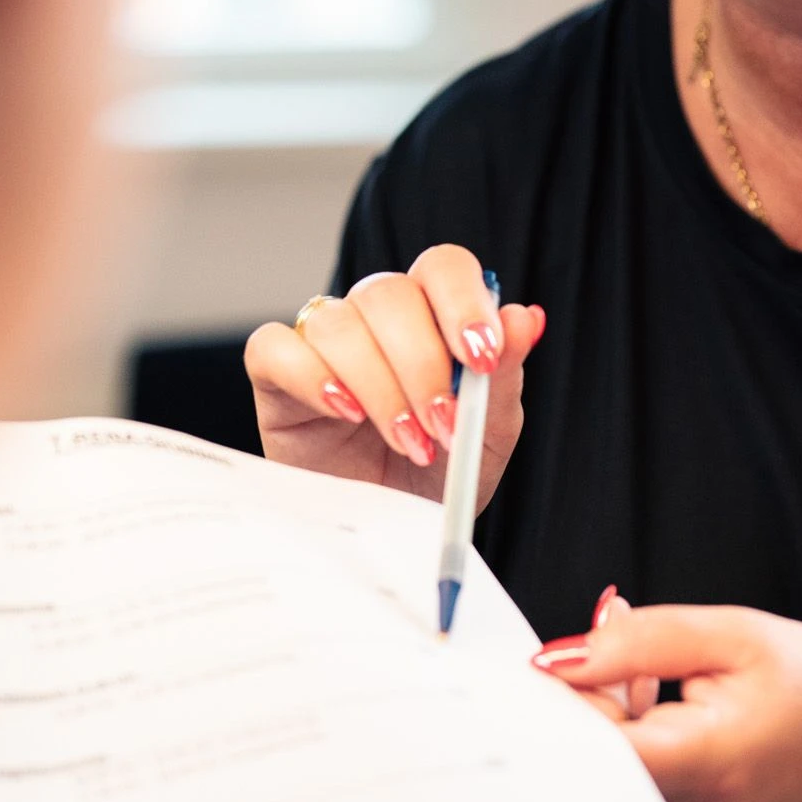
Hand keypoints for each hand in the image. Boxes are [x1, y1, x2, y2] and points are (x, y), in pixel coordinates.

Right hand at [244, 245, 544, 502]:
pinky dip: (311, 376)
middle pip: (389, 294)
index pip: (443, 268)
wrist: (385, 533)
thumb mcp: (486, 437)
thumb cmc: (435, 477)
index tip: (482, 355)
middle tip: (444, 425)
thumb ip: (503, 376)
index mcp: (432, 313)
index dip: (463, 300)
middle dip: (422, 364)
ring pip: (338, 323)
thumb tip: (526, 317)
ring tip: (407, 442)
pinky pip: (275, 348)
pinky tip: (345, 413)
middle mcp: (375, 316)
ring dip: (379, 387)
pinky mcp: (275, 375)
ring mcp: (322, 342)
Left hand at [531, 603, 801, 801]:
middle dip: (575, 705)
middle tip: (620, 662)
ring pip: (594, 784)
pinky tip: (662, 723)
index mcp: (700, 764)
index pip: (576, 746)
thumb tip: (554, 658)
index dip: (552, 698)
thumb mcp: (734, 635)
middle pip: (575, 768)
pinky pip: (619, 801)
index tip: (562, 660)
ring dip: (603, 728)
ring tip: (655, 688)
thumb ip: (635, 642)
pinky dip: (624, 756)